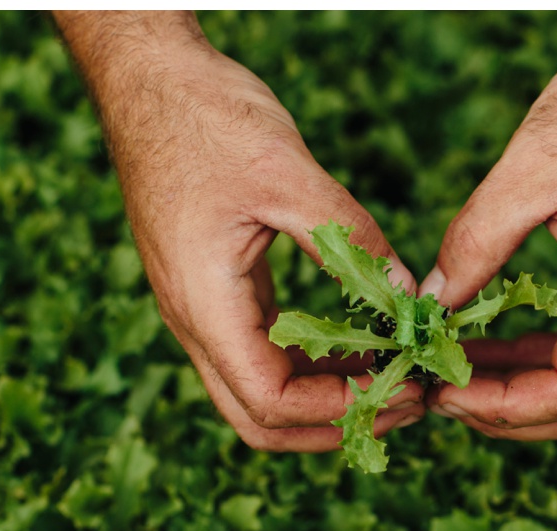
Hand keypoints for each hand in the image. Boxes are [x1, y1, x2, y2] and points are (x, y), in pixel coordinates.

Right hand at [54, 12, 423, 450]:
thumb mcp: (286, 174)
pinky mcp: (217, 290)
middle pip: (260, 419)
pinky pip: (264, 351)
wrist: (148, 79)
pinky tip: (363, 341)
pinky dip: (314, 361)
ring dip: (327, 397)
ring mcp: (202, 310)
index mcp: (204, 305)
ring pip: (262, 391)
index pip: (271, 401)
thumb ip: (348, 240)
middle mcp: (196, 322)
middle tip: (406, 403)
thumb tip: (408, 297)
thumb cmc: (205, 118)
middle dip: (336, 424)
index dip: (341, 410)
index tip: (404, 390)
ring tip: (395, 375)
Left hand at [420, 11, 556, 439]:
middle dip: (514, 415)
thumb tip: (433, 303)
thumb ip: (477, 241)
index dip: (503, 409)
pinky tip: (502, 337)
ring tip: (464, 370)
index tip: (444, 392)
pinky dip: (549, 355)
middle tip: (448, 396)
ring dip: (529, 388)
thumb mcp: (530, 168)